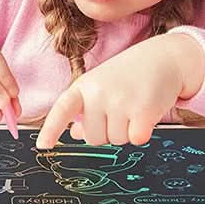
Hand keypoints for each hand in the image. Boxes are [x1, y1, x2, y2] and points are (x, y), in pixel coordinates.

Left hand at [36, 33, 204, 148]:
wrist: (162, 58)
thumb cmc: (128, 73)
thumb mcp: (100, 85)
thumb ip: (85, 108)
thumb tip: (74, 133)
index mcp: (84, 86)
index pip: (62, 108)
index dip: (51, 128)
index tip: (42, 145)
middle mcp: (98, 93)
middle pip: (93, 138)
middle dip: (106, 131)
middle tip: (119, 107)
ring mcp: (120, 102)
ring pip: (116, 140)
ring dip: (126, 130)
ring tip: (132, 105)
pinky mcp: (142, 112)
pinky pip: (136, 140)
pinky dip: (141, 132)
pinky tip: (145, 112)